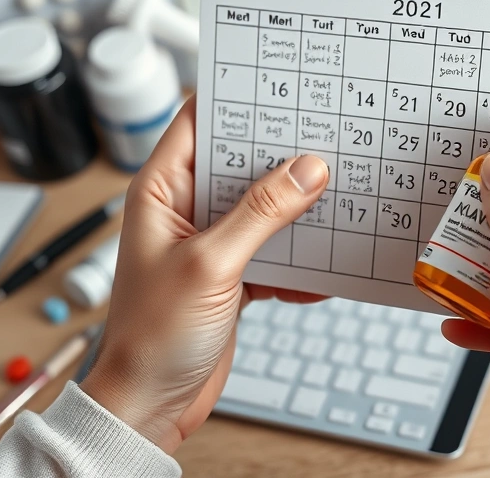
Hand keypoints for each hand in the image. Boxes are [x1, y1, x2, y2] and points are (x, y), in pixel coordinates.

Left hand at [80, 98, 328, 452]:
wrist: (151, 404)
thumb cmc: (152, 336)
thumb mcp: (211, 265)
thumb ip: (260, 214)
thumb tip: (306, 170)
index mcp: (162, 191)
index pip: (198, 122)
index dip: (235, 99)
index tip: (280, 86)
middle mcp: (186, 210)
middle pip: (240, 162)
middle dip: (282, 153)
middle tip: (327, 135)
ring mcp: (212, 242)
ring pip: (264, 205)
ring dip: (298, 205)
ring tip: (338, 193)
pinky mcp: (234, 273)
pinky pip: (275, 249)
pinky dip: (300, 257)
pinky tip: (326, 264)